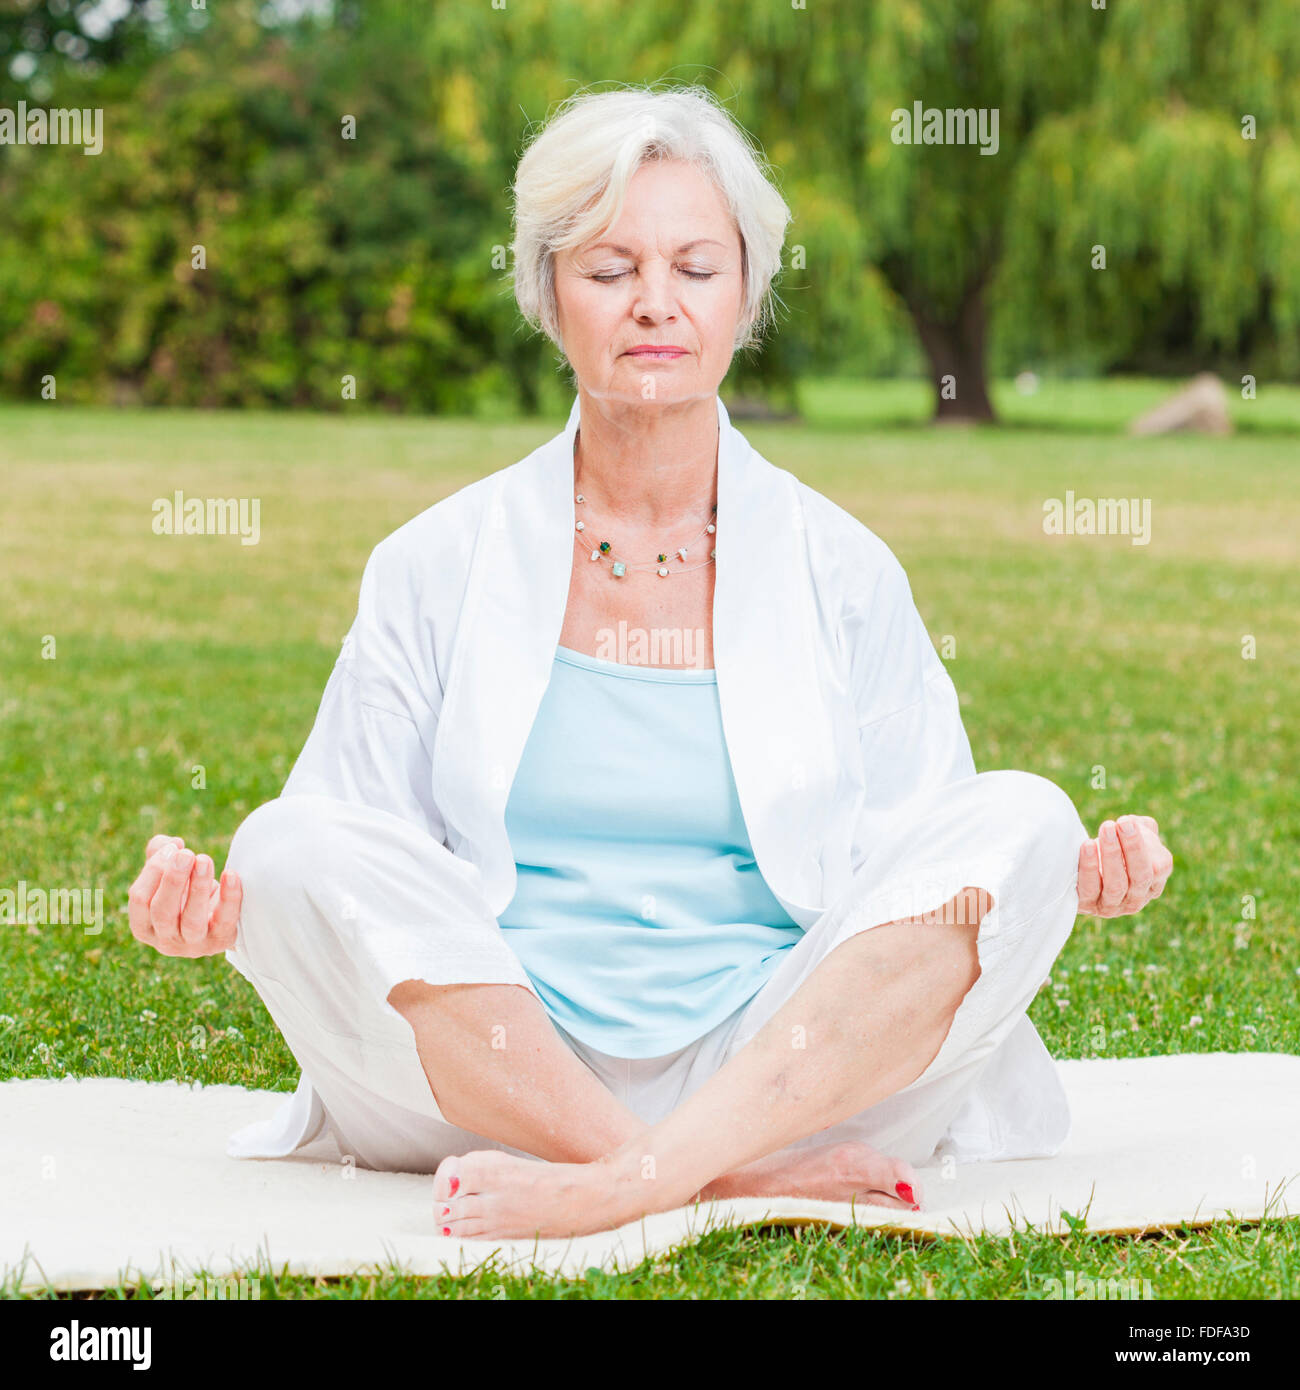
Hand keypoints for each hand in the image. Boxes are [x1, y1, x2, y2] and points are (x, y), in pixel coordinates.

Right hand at [127, 835, 242, 956]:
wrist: (219, 923)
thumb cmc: (185, 896)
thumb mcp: (168, 876)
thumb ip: (161, 854)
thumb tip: (171, 844)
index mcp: (144, 925)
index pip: (140, 899)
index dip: (153, 871)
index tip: (172, 848)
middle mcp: (165, 940)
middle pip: (162, 912)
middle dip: (173, 880)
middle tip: (186, 853)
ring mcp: (193, 944)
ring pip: (192, 920)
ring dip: (197, 887)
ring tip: (204, 859)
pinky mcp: (221, 941)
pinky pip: (225, 921)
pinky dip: (230, 897)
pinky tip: (231, 874)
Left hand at [1076, 815, 1172, 917]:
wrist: (1080, 871)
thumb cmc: (1112, 850)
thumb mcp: (1132, 837)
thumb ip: (1141, 827)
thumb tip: (1133, 823)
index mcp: (1154, 883)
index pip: (1158, 868)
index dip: (1141, 845)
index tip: (1126, 821)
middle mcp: (1136, 899)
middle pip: (1140, 877)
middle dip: (1131, 848)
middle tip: (1118, 823)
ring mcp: (1112, 906)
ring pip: (1116, 885)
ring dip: (1111, 855)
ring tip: (1105, 829)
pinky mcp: (1088, 906)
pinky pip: (1090, 889)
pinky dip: (1089, 868)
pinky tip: (1087, 845)